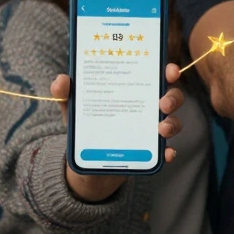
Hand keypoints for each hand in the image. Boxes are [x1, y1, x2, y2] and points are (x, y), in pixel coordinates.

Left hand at [50, 67, 184, 202]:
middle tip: (163, 103)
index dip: (169, 71)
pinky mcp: (151, 152)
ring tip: (161, 128)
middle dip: (173, 97)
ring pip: (173, 122)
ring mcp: (151, 130)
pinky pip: (166, 151)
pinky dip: (169, 151)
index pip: (156, 75)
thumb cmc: (86, 125)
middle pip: (172, 97)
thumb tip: (60, 81)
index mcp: (134, 90)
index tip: (170, 70)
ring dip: (172, 123)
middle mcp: (148, 108)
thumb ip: (66, 94)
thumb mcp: (73, 109)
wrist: (86, 162)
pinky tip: (166, 153)